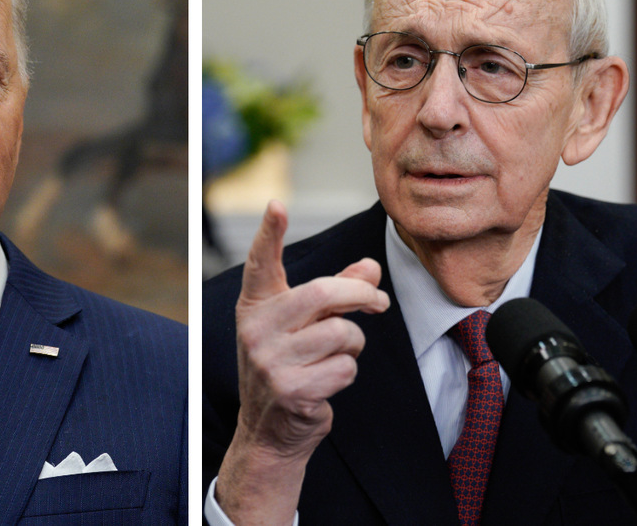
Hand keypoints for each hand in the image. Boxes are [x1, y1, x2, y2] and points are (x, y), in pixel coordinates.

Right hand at [215, 200, 388, 523]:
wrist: (269, 431)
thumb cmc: (289, 366)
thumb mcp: (303, 326)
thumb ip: (336, 293)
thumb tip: (370, 268)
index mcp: (256, 307)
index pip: (261, 263)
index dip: (270, 233)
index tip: (276, 205)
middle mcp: (256, 329)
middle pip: (323, 293)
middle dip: (362, 297)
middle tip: (381, 303)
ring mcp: (270, 360)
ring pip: (342, 332)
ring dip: (354, 343)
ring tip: (339, 353)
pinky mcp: (291, 389)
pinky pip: (346, 367)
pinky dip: (347, 372)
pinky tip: (327, 381)